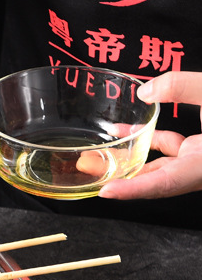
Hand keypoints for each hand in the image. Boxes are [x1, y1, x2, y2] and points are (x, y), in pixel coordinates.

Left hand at [99, 71, 201, 200]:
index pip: (166, 183)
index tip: (107, 192)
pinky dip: (148, 142)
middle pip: (154, 180)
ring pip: (159, 168)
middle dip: (120, 177)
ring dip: (129, 161)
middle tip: (88, 169)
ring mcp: (199, 161)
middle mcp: (200, 170)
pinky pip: (168, 151)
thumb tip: (145, 92)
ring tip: (97, 155)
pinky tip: (128, 131)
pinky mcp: (199, 151)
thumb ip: (182, 87)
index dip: (134, 190)